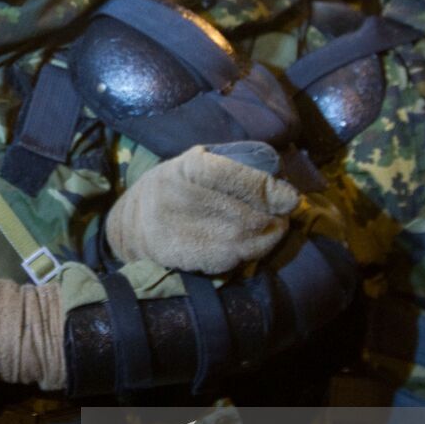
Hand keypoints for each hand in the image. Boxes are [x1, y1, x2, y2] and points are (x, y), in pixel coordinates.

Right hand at [107, 142, 298, 273]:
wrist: (133, 221)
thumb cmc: (178, 186)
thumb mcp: (197, 162)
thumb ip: (233, 164)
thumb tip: (278, 176)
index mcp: (191, 166)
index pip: (241, 180)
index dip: (272, 192)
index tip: (290, 199)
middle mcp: (182, 196)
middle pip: (246, 216)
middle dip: (274, 219)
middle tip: (283, 219)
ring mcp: (180, 229)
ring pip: (240, 242)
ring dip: (265, 240)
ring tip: (272, 232)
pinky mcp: (180, 255)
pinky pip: (226, 261)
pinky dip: (244, 254)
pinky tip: (247, 246)